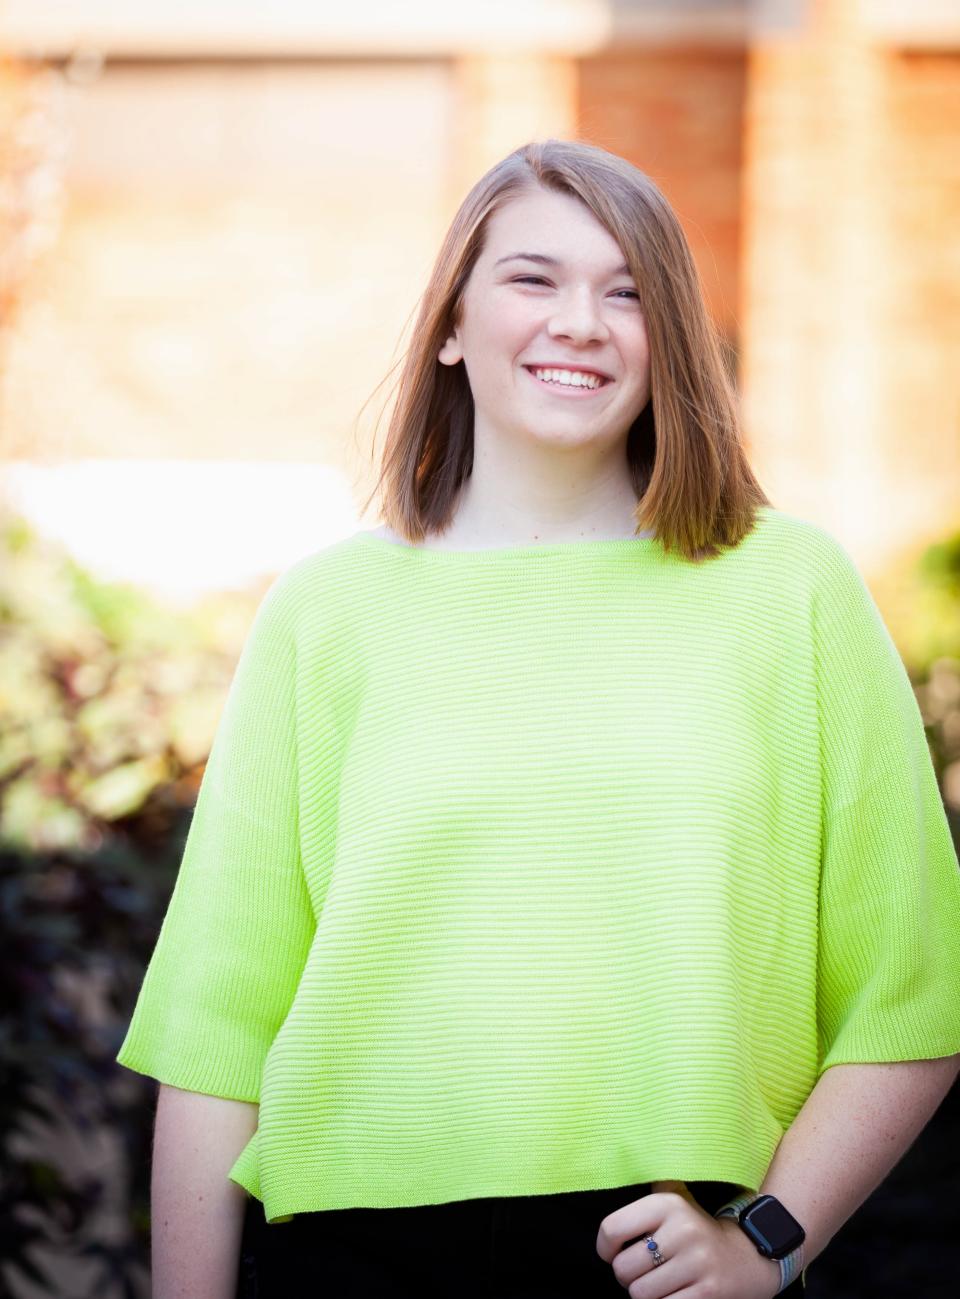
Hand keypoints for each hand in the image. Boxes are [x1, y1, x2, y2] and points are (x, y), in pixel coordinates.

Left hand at [596, 1187, 781, 1298]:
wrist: (748, 1256)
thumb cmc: (698, 1229)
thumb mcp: (678, 1198)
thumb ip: (653, 1183)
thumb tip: (628, 1154)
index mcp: (669, 1204)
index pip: (612, 1228)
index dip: (605, 1247)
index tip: (612, 1252)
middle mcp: (683, 1230)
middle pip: (623, 1268)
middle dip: (626, 1276)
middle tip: (640, 1271)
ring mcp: (697, 1264)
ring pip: (640, 1293)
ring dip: (643, 1293)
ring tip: (656, 1282)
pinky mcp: (708, 1294)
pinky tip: (671, 1293)